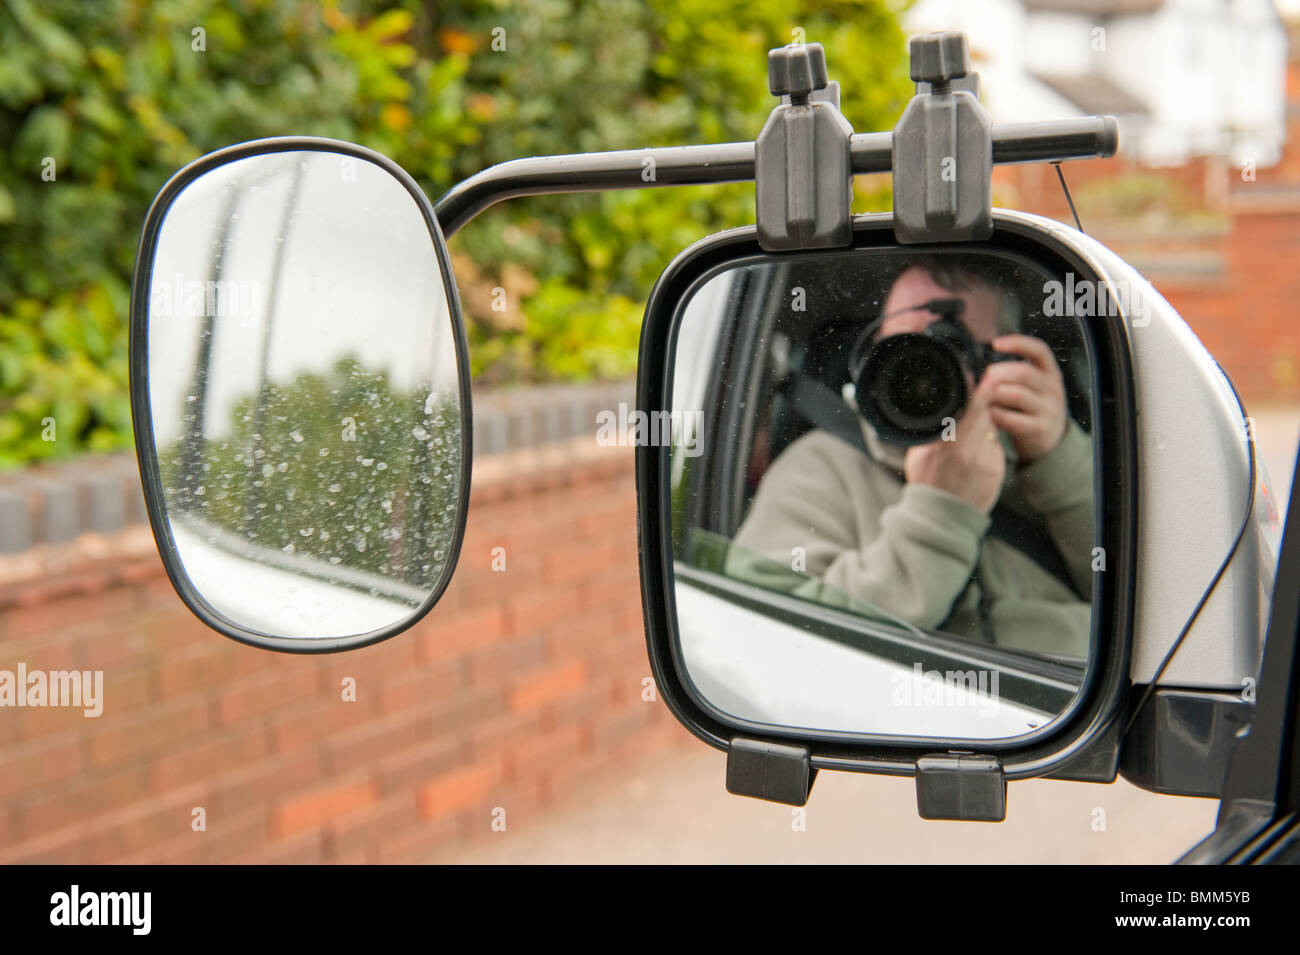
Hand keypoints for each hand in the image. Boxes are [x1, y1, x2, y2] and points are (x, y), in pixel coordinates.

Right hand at [904, 373, 1005, 513]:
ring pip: (991, 428)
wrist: (941, 520)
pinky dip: (986, 440)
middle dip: (985, 401)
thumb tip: (939, 411)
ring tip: (970, 428)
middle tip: (986, 385)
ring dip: (984, 421)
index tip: (990, 377)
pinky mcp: (995, 469)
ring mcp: (985, 462)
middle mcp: (968, 453)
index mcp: (946, 448)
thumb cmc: (926, 484)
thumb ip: (931, 434)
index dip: (981, 394)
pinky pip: (993, 445)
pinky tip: (975, 448)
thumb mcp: (918, 457)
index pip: (968, 413)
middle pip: (984, 416)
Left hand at [984, 335, 1067, 462]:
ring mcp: (1048, 410)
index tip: (995, 343)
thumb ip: (1014, 374)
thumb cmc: (1031, 406)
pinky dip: (995, 415)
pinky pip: (1012, 419)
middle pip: (1024, 373)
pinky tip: (987, 414)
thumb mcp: (1032, 386)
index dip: (1018, 343)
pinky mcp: (1039, 429)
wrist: (1049, 439)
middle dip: (998, 373)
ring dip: (993, 394)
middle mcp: (1053, 389)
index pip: (1040, 350)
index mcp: (1050, 373)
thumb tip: (982, 367)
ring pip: (1017, 395)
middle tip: (982, 378)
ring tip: (981, 397)